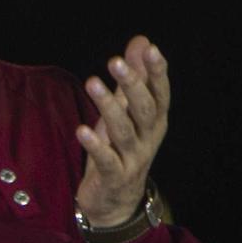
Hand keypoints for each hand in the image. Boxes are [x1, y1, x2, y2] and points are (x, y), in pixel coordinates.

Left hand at [75, 36, 168, 227]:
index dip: (157, 73)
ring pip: (124, 131)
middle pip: (144, 109)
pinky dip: (96, 145)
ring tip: (92, 82)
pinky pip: (107, 160)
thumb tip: (142, 41)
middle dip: (132, 84)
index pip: (160, 94)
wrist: (117, 200)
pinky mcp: (115, 176)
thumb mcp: (128, 111)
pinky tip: (81, 130)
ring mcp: (133, 158)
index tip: (151, 50)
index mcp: (154, 121)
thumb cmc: (121, 147)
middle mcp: (148, 138)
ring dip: (108, 106)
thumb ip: (134, 78)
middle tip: (115, 61)